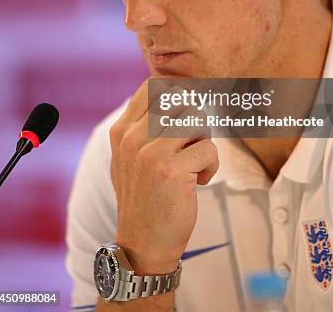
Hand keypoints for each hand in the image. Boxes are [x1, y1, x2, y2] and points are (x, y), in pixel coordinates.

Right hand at [109, 79, 218, 273]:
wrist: (142, 243)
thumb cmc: (144, 196)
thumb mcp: (129, 157)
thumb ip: (144, 126)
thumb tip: (175, 92)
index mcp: (121, 131)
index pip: (153, 87)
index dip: (178, 95)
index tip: (187, 115)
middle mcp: (132, 138)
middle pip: (180, 99)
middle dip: (195, 120)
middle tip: (191, 145)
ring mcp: (150, 153)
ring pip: (197, 119)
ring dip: (203, 141)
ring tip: (193, 162)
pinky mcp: (171, 170)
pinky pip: (209, 149)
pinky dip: (211, 166)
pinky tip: (198, 181)